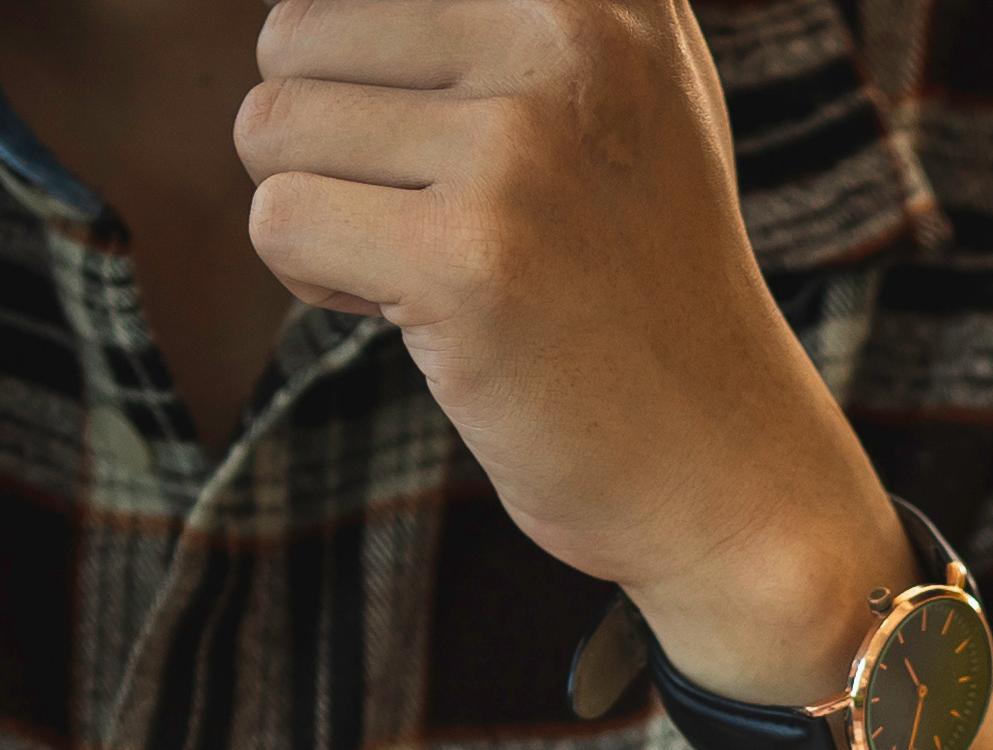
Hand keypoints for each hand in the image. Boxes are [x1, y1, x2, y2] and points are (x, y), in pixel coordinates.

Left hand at [239, 0, 892, 664]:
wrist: (723, 462)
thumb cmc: (645, 275)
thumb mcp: (631, 82)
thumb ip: (531, 6)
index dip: (367, 72)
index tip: (449, 141)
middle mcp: (570, 35)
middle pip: (297, 35)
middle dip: (328, 142)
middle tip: (435, 215)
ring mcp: (521, 148)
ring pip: (270, 126)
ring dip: (317, 210)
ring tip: (430, 262)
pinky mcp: (471, 258)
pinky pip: (280, 221)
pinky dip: (316, 280)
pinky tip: (415, 312)